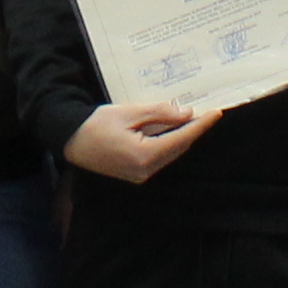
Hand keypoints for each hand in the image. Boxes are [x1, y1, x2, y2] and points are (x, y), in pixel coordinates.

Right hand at [64, 101, 214, 184]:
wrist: (71, 141)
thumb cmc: (96, 124)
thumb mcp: (128, 112)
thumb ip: (159, 113)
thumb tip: (186, 113)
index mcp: (145, 155)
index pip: (181, 138)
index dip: (200, 125)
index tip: (216, 113)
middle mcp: (146, 170)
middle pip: (179, 148)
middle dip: (194, 131)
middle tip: (208, 112)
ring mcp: (141, 175)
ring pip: (171, 154)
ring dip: (183, 137)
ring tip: (194, 119)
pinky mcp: (136, 173)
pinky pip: (161, 158)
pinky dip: (170, 143)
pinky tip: (174, 130)